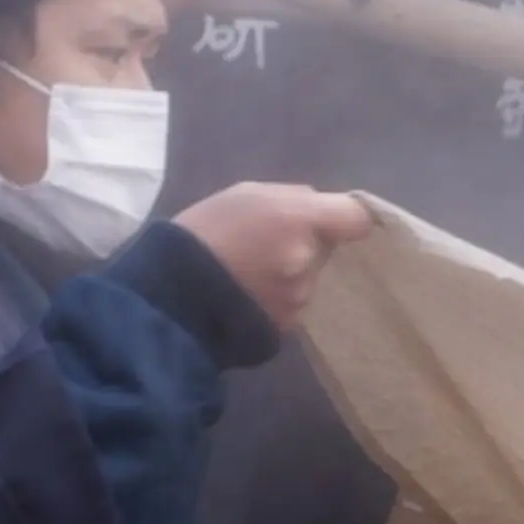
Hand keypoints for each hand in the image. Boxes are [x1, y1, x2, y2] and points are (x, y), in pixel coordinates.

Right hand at [171, 181, 372, 326]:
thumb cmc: (202, 233)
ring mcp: (299, 299)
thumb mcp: (244, 194)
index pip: (356, 219)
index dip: (347, 218)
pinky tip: (244, 294)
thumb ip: (291, 198)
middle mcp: (308, 262)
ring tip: (248, 271)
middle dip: (306, 244)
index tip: (333, 219)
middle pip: (326, 249)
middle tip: (266, 244)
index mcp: (299, 220)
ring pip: (307, 278)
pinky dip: (275, 298)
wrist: (168, 298)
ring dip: (289, 273)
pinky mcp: (286, 328)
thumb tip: (318, 206)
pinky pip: (290, 304)